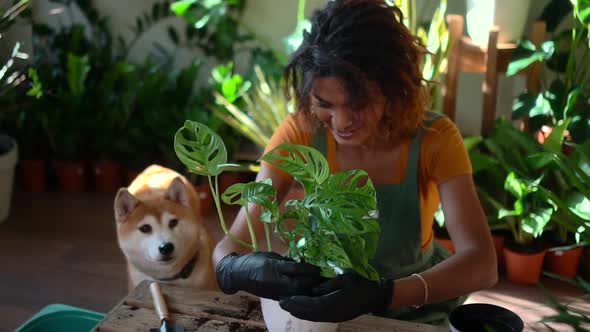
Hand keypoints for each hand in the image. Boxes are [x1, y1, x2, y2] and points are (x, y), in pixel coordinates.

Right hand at [215, 252, 323, 299]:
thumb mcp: (270, 256)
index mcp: (274, 267)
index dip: (310, 268)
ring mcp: (275, 291)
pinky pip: (290, 297)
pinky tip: (307, 291)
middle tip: (323, 277)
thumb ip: (286, 260)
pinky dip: (300, 294)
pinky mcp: (274, 297)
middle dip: (312, 281)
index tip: (320, 266)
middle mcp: (275, 281)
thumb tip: (303, 262)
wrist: (237, 275)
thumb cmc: (254, 261)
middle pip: (300, 284)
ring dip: (308, 289)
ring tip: (317, 285)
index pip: (297, 269)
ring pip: (297, 293)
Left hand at [279, 273, 393, 321]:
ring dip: (299, 312)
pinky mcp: (336, 317)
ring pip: (312, 317)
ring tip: (287, 306)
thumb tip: (312, 289)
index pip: (309, 304)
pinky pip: (318, 317)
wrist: (374, 296)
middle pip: (308, 313)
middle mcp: (331, 313)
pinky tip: (302, 310)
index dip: (295, 302)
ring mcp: (334, 317)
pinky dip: (307, 314)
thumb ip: (326, 285)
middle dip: (293, 308)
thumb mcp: (343, 279)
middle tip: (279, 303)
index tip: (284, 299)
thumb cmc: (360, 284)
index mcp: (332, 303)